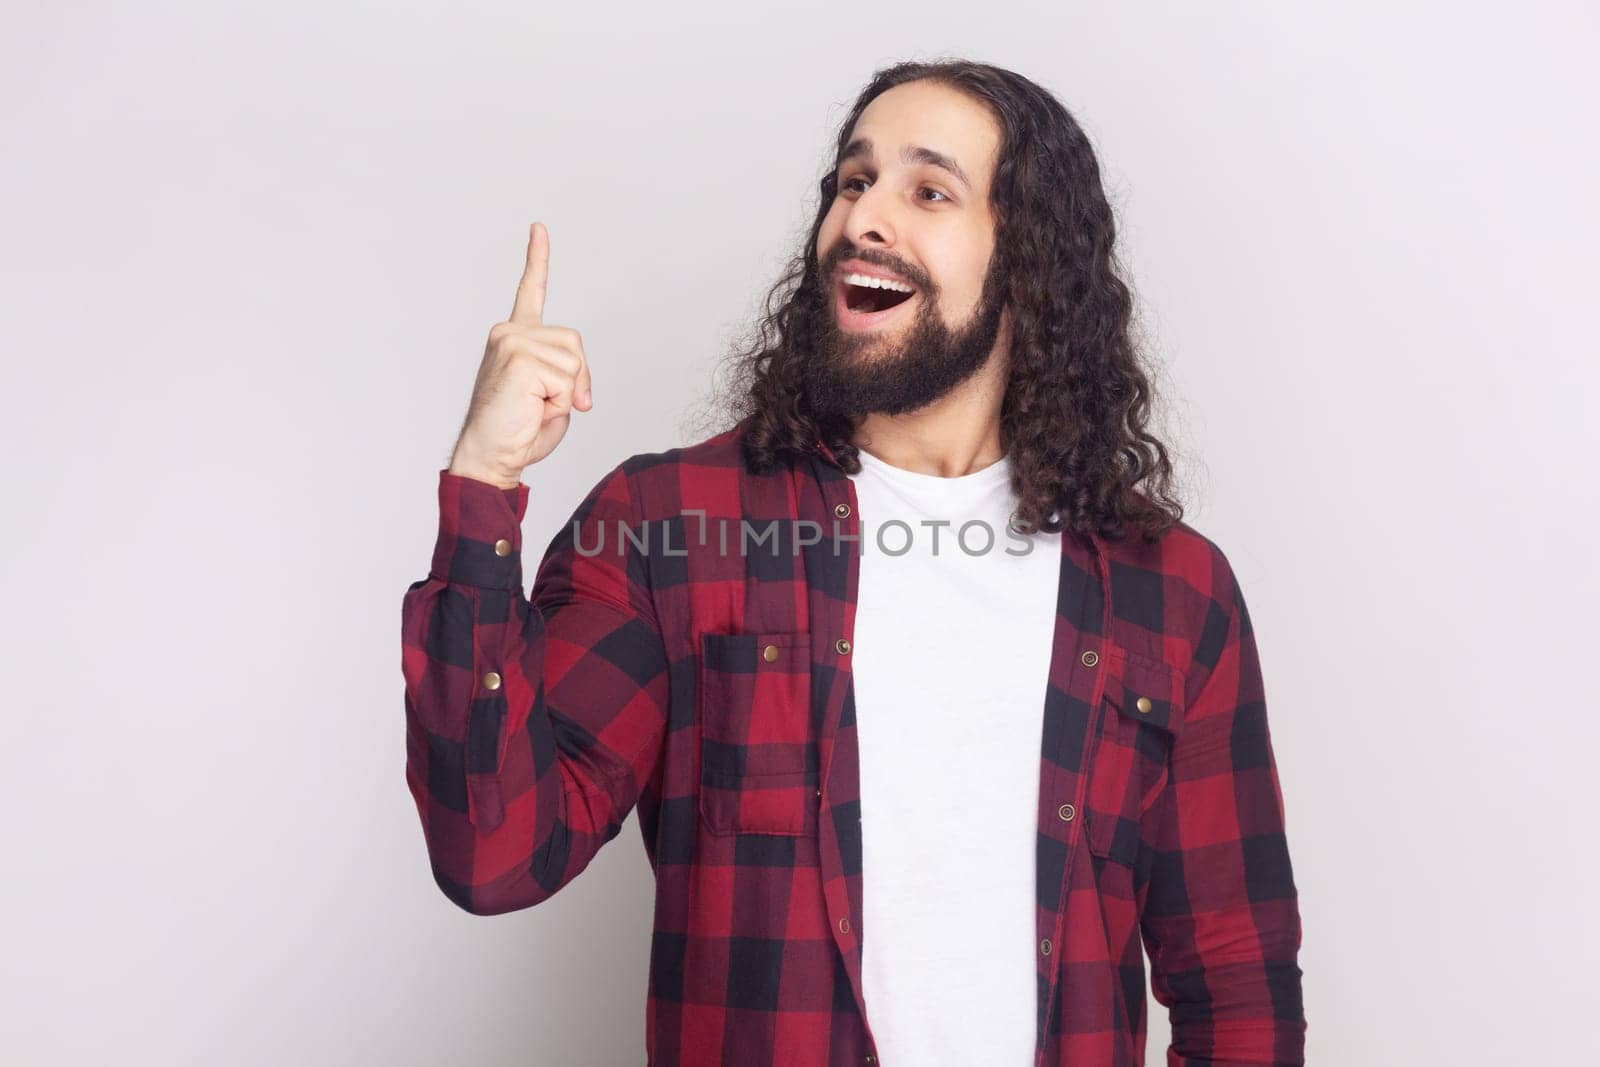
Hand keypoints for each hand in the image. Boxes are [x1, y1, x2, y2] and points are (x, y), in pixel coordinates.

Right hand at [448, 222, 593, 485]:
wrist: (489, 456)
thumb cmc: (517, 432)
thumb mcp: (556, 400)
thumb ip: (571, 378)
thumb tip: (581, 388)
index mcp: (515, 338)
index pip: (530, 292)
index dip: (537, 259)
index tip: (539, 228)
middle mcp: (509, 333)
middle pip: (575, 342)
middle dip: (577, 379)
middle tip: (548, 406)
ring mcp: (511, 342)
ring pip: (573, 362)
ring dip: (564, 395)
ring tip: (534, 408)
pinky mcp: (517, 357)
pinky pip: (565, 381)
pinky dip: (557, 404)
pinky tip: (530, 409)